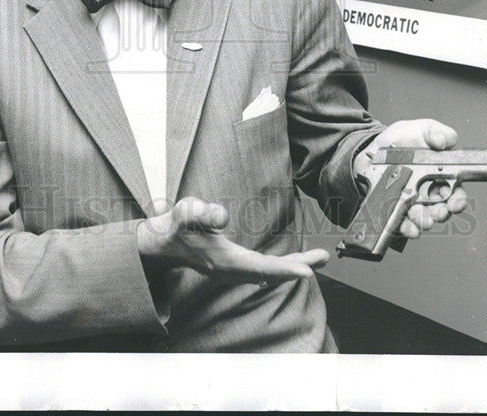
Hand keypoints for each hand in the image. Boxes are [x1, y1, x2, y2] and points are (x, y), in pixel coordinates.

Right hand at [136, 197, 328, 285]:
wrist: (162, 244)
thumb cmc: (175, 226)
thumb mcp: (185, 212)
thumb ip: (202, 212)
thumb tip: (222, 215)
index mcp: (223, 260)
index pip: (259, 267)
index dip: (284, 270)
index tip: (307, 271)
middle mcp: (230, 271)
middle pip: (270, 274)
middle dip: (298, 267)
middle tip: (324, 258)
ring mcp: (232, 272)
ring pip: (268, 274)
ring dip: (292, 268)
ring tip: (318, 259)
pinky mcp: (232, 269)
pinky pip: (262, 272)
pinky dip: (280, 269)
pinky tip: (292, 265)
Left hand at [354, 118, 468, 239]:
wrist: (373, 149)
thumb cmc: (400, 139)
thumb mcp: (420, 129)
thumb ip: (435, 131)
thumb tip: (443, 141)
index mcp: (440, 176)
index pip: (455, 193)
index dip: (458, 200)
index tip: (455, 204)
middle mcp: (428, 193)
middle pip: (440, 210)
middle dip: (441, 213)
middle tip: (438, 212)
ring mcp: (411, 203)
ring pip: (422, 219)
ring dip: (423, 221)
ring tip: (420, 219)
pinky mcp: (394, 209)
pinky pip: (402, 223)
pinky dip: (407, 228)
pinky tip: (408, 227)